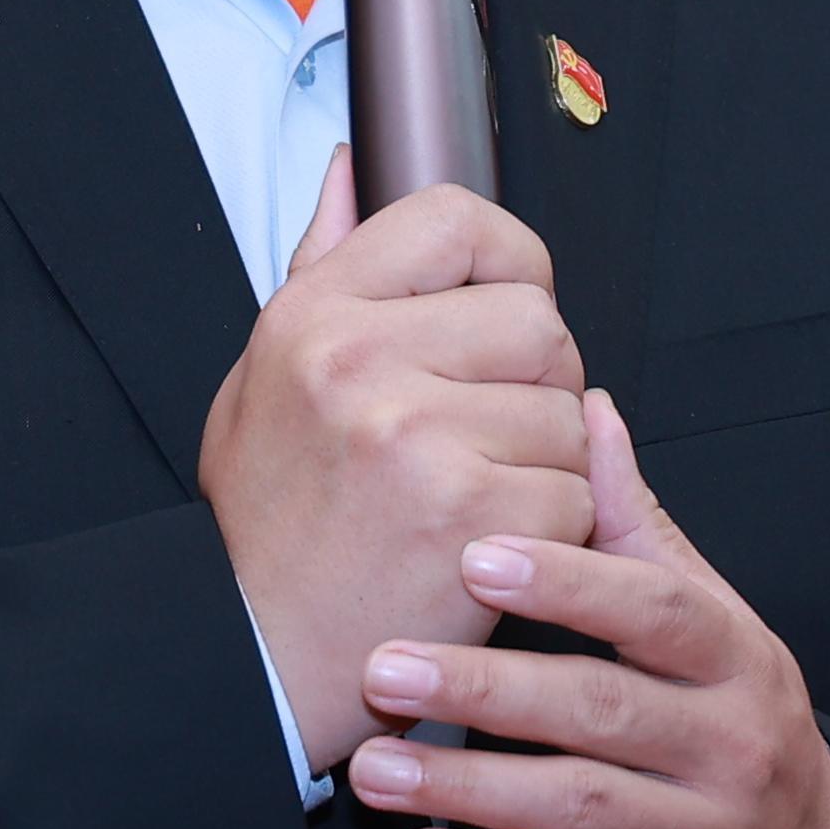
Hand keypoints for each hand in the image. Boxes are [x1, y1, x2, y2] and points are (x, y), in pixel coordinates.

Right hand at [204, 150, 599, 767]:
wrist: (254, 659)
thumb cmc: (270, 525)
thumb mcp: (264, 377)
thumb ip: (322, 268)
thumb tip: (349, 169)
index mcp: (314, 314)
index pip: (460, 221)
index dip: (510, 264)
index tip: (506, 312)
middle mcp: (360, 360)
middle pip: (538, 321)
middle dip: (540, 382)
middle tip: (491, 434)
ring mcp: (417, 436)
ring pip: (569, 413)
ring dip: (548, 463)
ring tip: (476, 498)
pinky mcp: (471, 513)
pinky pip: (575, 492)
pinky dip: (553, 530)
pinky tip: (488, 549)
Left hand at [344, 392, 829, 828]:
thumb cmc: (733, 730)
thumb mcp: (713, 627)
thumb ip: (639, 529)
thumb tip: (590, 411)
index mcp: (739, 660)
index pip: (657, 611)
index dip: (569, 583)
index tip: (475, 556)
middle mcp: (732, 748)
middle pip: (603, 711)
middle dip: (485, 691)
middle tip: (385, 667)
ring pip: (577, 809)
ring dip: (466, 790)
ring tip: (373, 769)